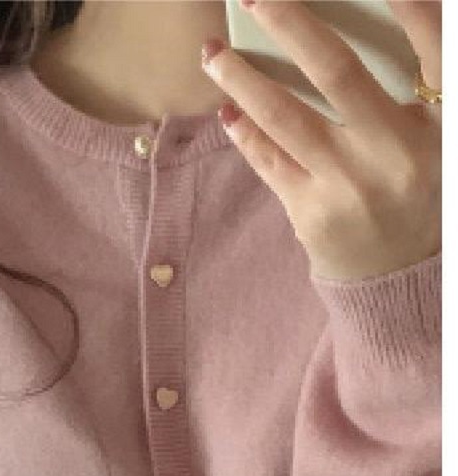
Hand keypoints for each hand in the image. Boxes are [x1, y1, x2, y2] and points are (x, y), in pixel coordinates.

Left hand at [200, 0, 440, 281]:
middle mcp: (393, 152)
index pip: (432, 49)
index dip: (411, 8)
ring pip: (285, 116)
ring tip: (212, 54)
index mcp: (441, 129)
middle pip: (335, 73)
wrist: (399, 277)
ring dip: (242, 79)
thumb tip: (377, 26)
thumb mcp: (438, 143)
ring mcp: (346, 185)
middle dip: (290, 26)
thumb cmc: (417, 197)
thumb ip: (418, 90)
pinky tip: (227, 111)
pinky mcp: (310, 213)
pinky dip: (245, 132)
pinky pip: (269, 161)